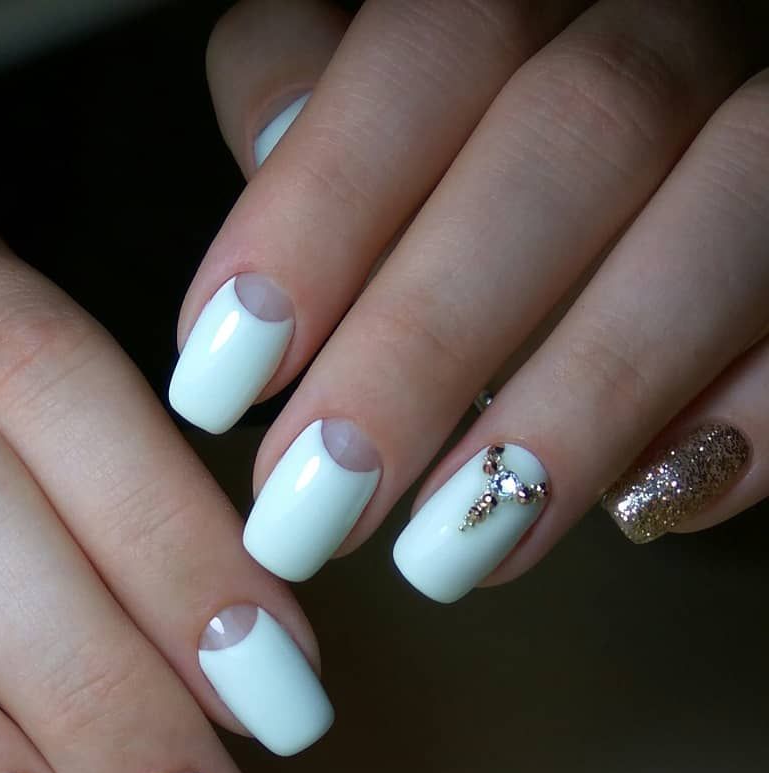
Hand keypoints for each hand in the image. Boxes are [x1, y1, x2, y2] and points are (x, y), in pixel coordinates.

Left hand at [170, 0, 768, 599]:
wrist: (650, 189)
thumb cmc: (483, 159)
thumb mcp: (390, 120)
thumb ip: (323, 128)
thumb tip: (251, 246)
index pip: (431, 50)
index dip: (319, 214)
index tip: (222, 379)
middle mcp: (672, 22)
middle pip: (571, 138)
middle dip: (425, 341)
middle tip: (315, 505)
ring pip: (726, 218)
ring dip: (579, 405)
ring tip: (452, 552)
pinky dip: (749, 422)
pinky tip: (638, 512)